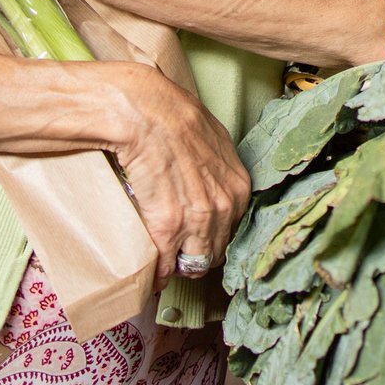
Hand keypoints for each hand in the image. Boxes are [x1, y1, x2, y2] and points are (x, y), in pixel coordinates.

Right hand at [95, 63, 251, 290]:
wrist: (146, 112)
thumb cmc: (174, 118)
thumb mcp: (214, 141)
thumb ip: (219, 169)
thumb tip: (211, 182)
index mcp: (239, 188)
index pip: (233, 230)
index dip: (213, 236)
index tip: (198, 238)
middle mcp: (224, 208)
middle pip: (215, 251)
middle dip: (197, 255)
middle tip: (179, 252)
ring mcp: (198, 221)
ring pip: (193, 264)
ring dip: (178, 267)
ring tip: (164, 263)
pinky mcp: (168, 228)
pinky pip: (165, 267)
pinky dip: (156, 273)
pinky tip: (150, 270)